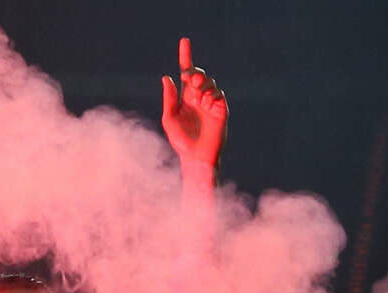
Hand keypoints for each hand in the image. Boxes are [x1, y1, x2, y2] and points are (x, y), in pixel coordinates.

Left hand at [161, 37, 227, 168]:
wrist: (195, 156)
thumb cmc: (181, 141)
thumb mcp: (169, 118)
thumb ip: (169, 98)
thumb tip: (166, 78)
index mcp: (185, 98)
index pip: (186, 73)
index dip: (186, 56)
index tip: (184, 41)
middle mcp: (198, 97)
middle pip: (199, 75)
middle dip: (196, 73)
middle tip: (192, 81)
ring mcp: (211, 103)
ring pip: (210, 82)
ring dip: (203, 85)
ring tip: (199, 95)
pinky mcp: (221, 109)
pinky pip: (218, 94)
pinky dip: (211, 95)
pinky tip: (207, 103)